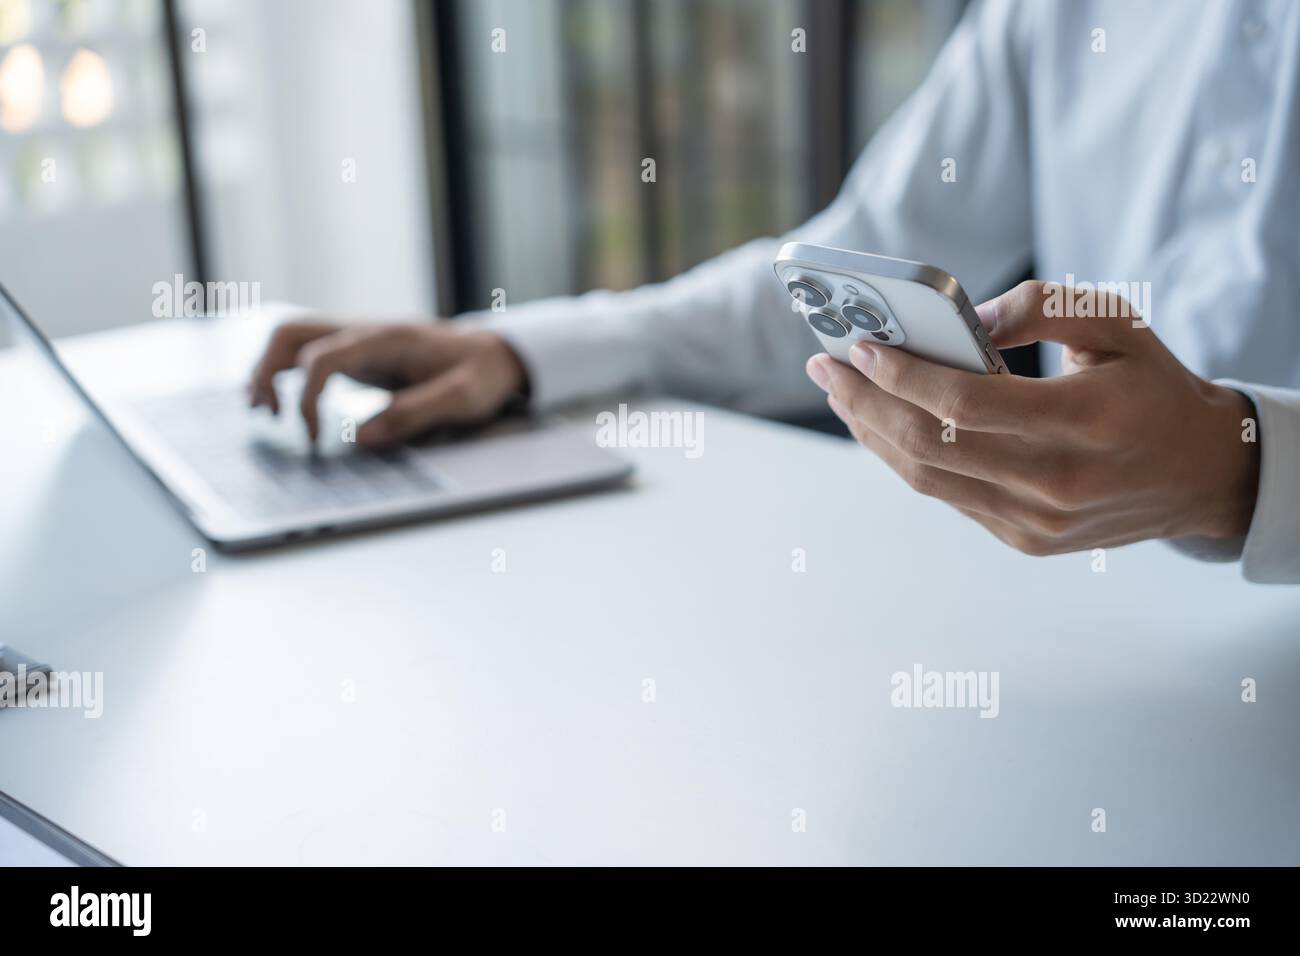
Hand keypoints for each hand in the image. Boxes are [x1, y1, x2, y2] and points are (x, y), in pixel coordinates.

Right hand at [247, 320, 526, 447]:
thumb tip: (360, 439)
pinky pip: (306, 351)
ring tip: (264, 411)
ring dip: (267, 369)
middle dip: (265, 371)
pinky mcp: (356, 354)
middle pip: (290, 332)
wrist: (495, 353)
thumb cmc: (482, 375)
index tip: (313, 438)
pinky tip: (280, 401)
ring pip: (291, 337)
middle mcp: (363, 332)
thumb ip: (414, 415)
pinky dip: (283, 371)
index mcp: (385, 340)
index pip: (320, 358)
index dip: (306, 398)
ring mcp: (357, 340)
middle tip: (266, 415)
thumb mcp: (461, 399)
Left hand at [806, 280, 1259, 554]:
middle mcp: (1055, 483)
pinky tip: (882, 424)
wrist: (1201, 475)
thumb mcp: (1118, 325)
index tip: (859, 346)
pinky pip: (947, 496)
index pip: (965, 406)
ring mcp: (1036, 521)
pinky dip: (906, 457)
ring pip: (927, 479)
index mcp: (1083, 423)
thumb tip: (963, 316)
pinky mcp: (1024, 539)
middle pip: (930, 447)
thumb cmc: (1154, 389)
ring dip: (873, 433)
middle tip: (824, 368)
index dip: (903, 376)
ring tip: (840, 393)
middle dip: (864, 403)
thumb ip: (1042, 308)